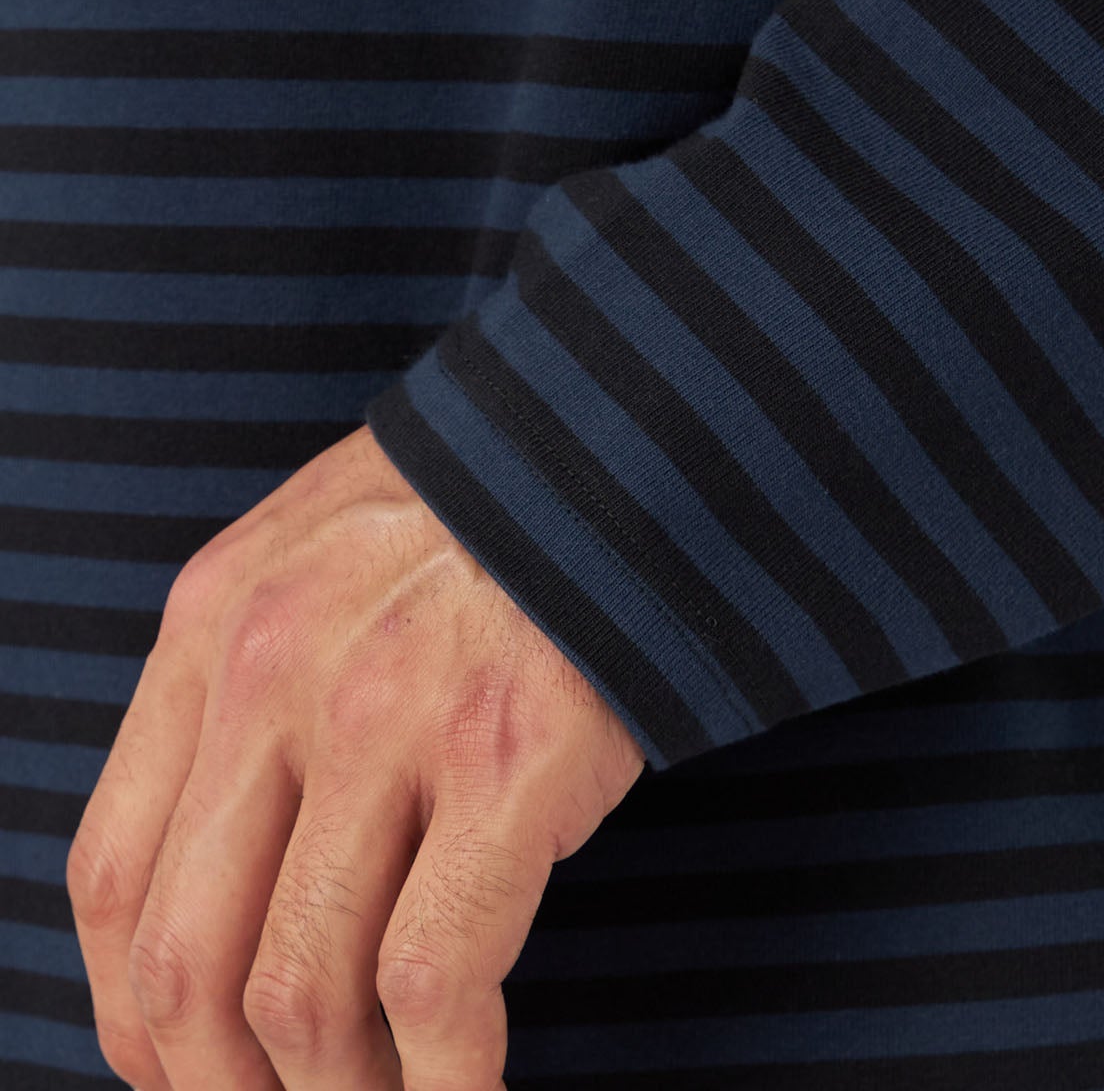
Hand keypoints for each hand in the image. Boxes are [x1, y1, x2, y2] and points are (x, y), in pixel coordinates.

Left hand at [66, 425, 645, 1089]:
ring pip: (304, 995)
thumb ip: (249, 688)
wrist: (618, 446)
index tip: (185, 1080)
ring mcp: (391, 715)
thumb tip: (227, 881)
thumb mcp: (319, 558)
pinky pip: (436, 984)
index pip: (115, 875)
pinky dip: (443, 1082)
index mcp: (214, 623)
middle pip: (190, 961)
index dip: (135, 1018)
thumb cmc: (478, 519)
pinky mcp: (509, 758)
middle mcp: (278, 672)